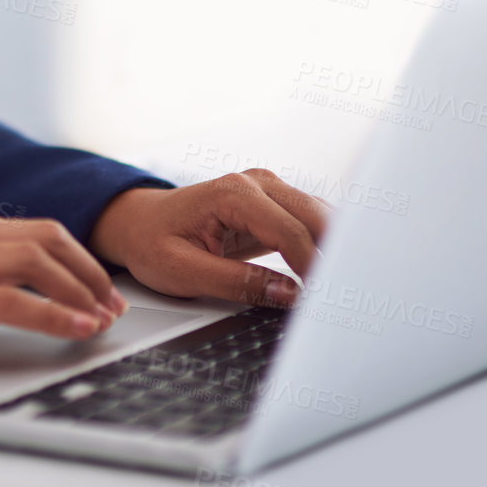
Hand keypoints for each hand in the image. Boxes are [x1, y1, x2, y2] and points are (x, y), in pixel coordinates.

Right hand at [0, 205, 129, 337]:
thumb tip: (25, 286)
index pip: (35, 228)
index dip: (77, 258)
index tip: (99, 288)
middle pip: (45, 237)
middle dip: (88, 272)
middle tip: (111, 304)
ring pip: (35, 262)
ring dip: (78, 292)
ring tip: (99, 319)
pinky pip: (12, 299)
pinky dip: (52, 314)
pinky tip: (73, 328)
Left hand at [87, 171, 331, 307]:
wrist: (136, 223)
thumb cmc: (151, 242)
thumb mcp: (183, 271)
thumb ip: (238, 282)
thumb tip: (291, 295)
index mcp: (231, 193)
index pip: (289, 232)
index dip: (313, 269)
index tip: (326, 303)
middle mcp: (254, 183)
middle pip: (315, 218)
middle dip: (336, 256)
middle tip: (350, 300)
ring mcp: (267, 189)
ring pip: (320, 217)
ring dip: (336, 250)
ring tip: (347, 291)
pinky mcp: (273, 204)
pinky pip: (310, 222)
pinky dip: (325, 246)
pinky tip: (332, 275)